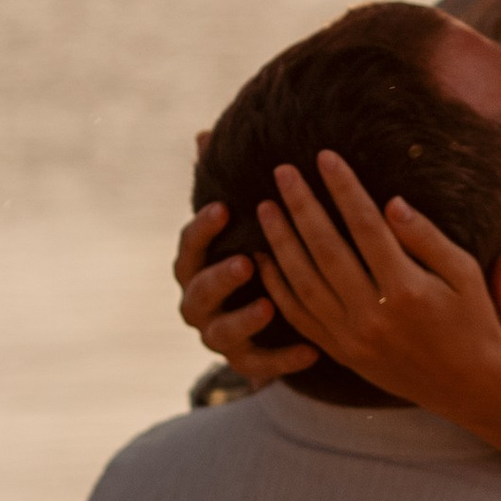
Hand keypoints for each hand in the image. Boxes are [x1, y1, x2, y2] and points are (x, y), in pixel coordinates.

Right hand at [173, 197, 313, 385]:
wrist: (269, 315)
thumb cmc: (255, 251)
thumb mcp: (243, 221)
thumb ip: (224, 183)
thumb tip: (204, 134)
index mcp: (196, 267)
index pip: (189, 247)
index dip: (202, 229)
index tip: (224, 208)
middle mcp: (199, 302)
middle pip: (199, 292)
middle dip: (220, 278)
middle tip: (246, 262)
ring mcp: (218, 335)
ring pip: (220, 333)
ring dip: (243, 319)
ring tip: (268, 306)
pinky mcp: (244, 362)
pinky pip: (259, 365)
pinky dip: (283, 359)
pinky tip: (311, 351)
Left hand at [252, 153, 500, 414]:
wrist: (469, 385)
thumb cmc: (473, 320)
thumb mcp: (463, 273)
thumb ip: (426, 237)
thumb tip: (390, 202)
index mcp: (407, 290)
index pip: (366, 226)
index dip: (343, 188)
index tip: (326, 157)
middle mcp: (373, 314)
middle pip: (326, 249)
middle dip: (302, 206)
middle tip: (282, 171)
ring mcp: (352, 337)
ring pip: (304, 282)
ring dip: (281, 242)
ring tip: (266, 207)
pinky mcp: (341, 352)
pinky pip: (300, 316)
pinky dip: (279, 286)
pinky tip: (265, 258)